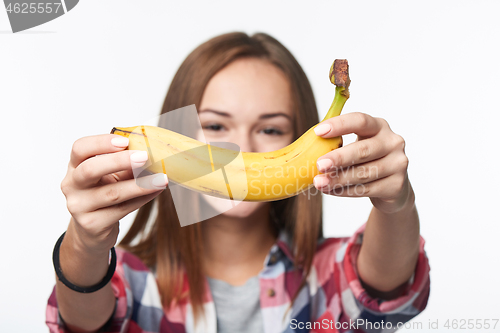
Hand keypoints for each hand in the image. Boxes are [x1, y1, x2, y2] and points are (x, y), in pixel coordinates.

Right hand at [60, 134, 168, 252]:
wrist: (91, 230)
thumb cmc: (102, 194)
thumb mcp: (109, 175)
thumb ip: (124, 163)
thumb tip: (152, 151)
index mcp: (74, 166)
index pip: (80, 148)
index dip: (101, 143)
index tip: (125, 140)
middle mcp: (71, 185)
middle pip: (90, 170)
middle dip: (119, 161)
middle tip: (144, 156)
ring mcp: (79, 206)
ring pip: (111, 193)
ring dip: (140, 184)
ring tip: (161, 179)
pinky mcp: (92, 224)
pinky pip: (122, 209)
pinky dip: (142, 199)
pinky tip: (155, 191)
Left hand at [313, 112, 409, 213]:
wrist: (392, 187)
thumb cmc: (366, 161)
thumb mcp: (357, 146)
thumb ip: (338, 143)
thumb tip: (306, 147)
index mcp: (379, 126)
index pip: (360, 120)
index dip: (340, 124)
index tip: (318, 131)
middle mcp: (392, 142)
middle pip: (362, 150)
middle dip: (339, 158)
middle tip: (319, 165)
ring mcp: (398, 164)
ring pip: (363, 173)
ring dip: (338, 179)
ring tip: (319, 182)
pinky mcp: (397, 186)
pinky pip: (366, 189)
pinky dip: (345, 191)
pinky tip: (330, 191)